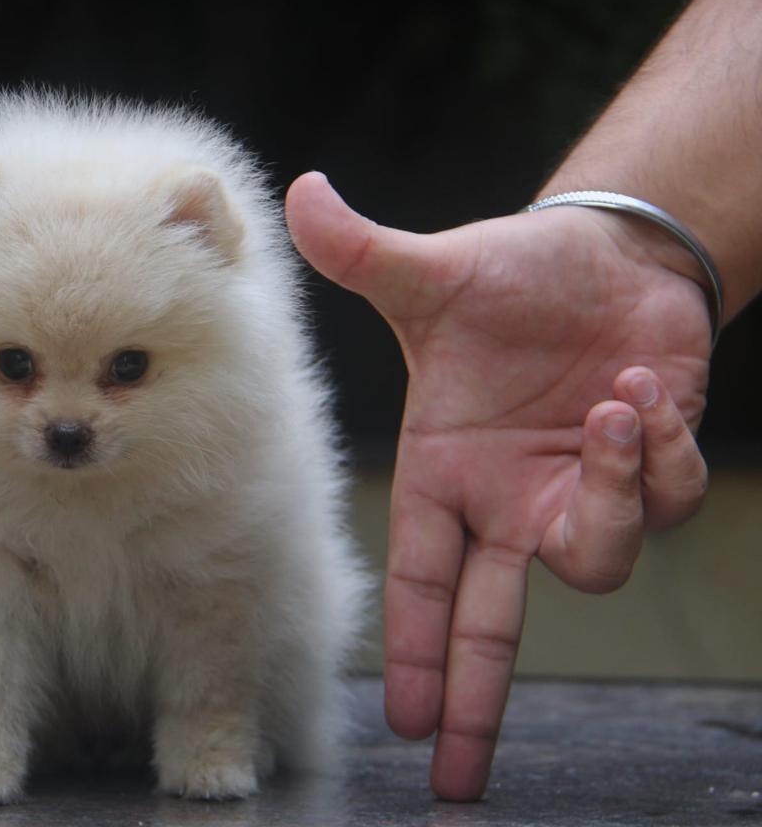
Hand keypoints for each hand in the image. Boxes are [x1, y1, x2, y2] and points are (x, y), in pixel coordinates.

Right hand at [285, 172, 710, 800]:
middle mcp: (505, 498)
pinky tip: (644, 395)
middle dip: (479, 700)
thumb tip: (298, 191)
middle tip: (461, 776)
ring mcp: (575, 490)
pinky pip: (660, 499)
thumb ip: (362, 251)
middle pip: (492, 623)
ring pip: (594, 559)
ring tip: (616, 413)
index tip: (406, 722)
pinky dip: (659, 456)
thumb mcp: (432, 273)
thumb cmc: (508, 276)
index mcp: (446, 470)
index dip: (414, 648)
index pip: (421, 575)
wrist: (600, 259)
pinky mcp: (642, 470)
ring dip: (612, 500)